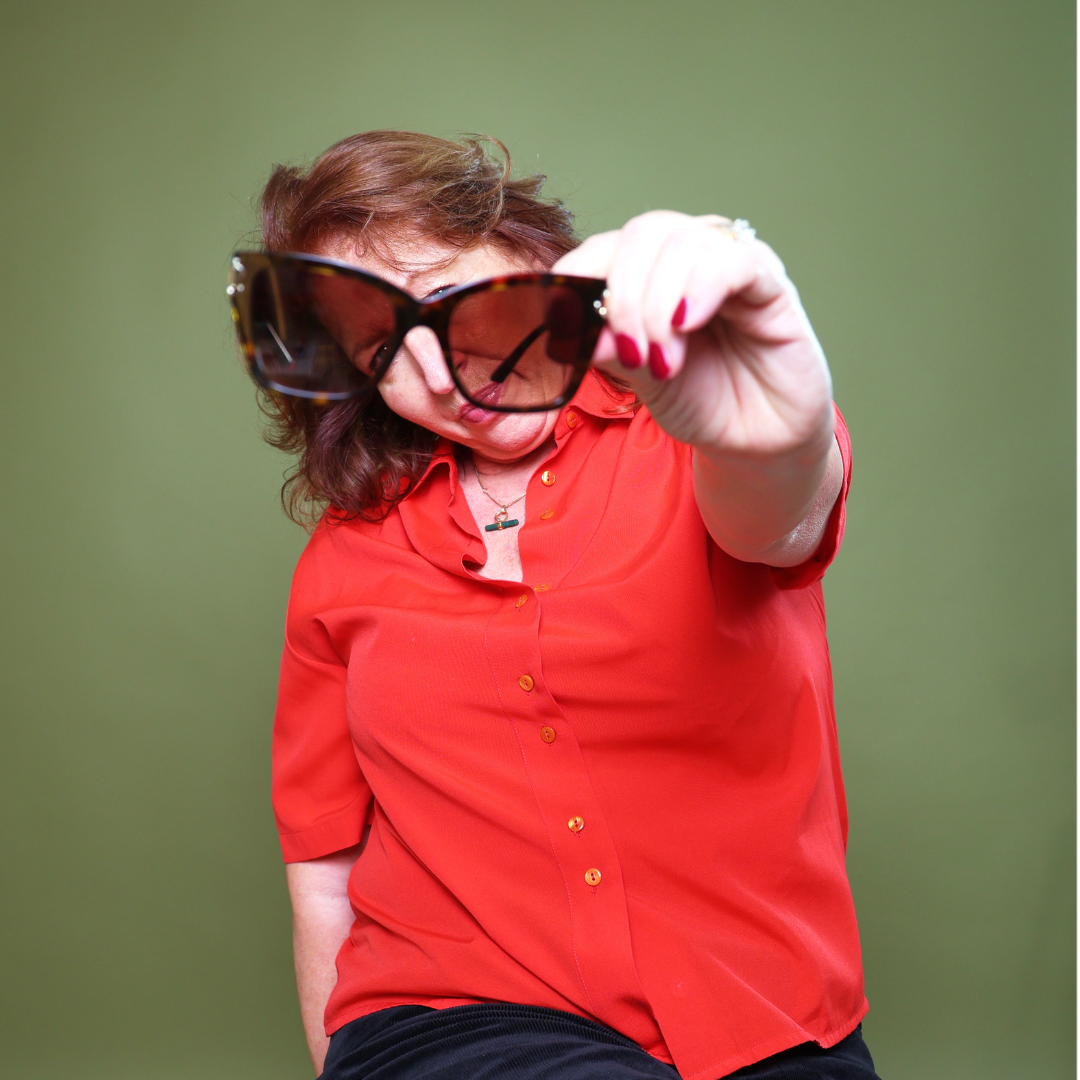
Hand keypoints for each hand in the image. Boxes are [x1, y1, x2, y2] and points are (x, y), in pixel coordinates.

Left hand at [553, 212, 841, 565]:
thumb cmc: (701, 400)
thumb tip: (573, 326)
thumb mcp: (642, 381)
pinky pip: (734, 261)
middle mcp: (688, 257)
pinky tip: (686, 325)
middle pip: (642, 234)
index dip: (576, 277)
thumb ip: (611, 350)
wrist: (756, 440)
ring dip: (658, 304)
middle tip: (629, 353)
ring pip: (682, 243)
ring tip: (662, 362)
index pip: (602, 249)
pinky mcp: (771, 282)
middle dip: (623, 296)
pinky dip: (700, 288)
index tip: (562, 325)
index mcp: (648, 272)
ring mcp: (730, 263)